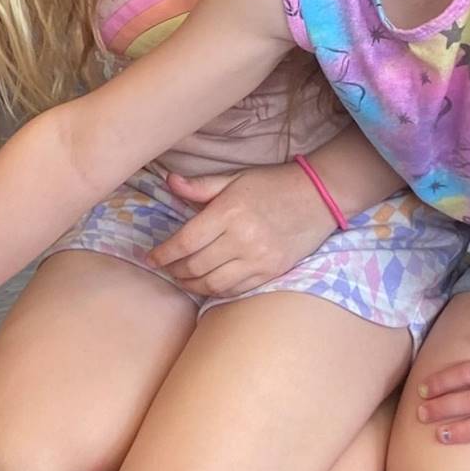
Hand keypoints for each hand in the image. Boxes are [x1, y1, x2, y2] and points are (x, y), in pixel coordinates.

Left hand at [152, 162, 335, 297]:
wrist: (318, 197)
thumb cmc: (273, 185)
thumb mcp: (235, 178)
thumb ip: (200, 186)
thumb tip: (169, 182)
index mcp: (229, 212)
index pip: (185, 242)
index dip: (163, 254)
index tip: (150, 257)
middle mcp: (242, 239)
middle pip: (195, 266)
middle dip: (174, 270)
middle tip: (166, 268)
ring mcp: (258, 259)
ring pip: (212, 284)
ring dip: (191, 285)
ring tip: (182, 278)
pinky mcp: (270, 272)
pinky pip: (235, 290)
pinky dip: (215, 291)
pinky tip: (207, 284)